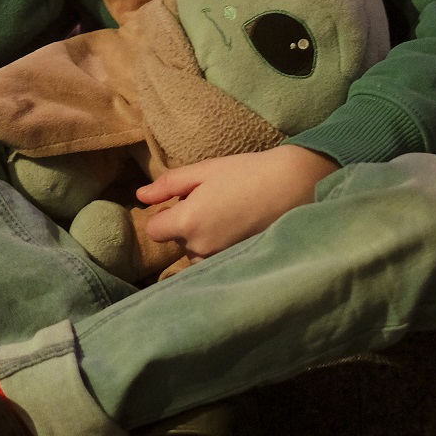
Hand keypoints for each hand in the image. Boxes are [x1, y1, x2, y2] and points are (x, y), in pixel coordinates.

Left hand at [136, 144, 339, 260]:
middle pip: (177, 242)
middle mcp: (200, 249)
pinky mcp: (239, 264)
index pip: (154, 230)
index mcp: (187, 224)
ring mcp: (221, 260)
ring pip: (197, 253)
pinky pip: (217, 259)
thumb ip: (169, 185)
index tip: (181, 201)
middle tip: (213, 201)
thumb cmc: (247, 173)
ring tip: (228, 214)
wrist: (295, 186)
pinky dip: (222, 246)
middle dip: (187, 224)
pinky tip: (239, 227)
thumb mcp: (204, 171)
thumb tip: (141, 196)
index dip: (164, 215)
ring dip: (204, 238)